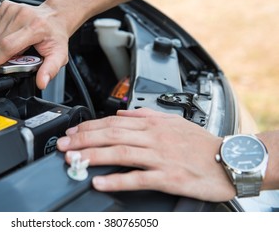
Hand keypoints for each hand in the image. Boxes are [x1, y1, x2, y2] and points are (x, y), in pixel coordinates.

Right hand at [0, 0, 69, 89]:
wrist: (55, 17)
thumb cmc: (55, 36)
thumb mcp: (58, 56)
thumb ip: (49, 70)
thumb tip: (41, 82)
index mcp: (35, 28)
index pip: (7, 45)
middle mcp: (23, 15)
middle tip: (12, 58)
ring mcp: (13, 9)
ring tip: (13, 46)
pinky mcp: (6, 6)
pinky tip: (9, 36)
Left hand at [57, 108, 235, 201]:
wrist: (229, 160)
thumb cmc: (201, 143)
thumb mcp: (173, 121)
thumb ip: (145, 114)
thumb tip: (122, 111)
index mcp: (153, 125)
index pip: (114, 122)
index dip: (89, 127)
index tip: (72, 132)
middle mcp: (154, 138)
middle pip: (112, 135)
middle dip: (84, 139)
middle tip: (63, 145)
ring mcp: (161, 157)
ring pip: (121, 153)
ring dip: (94, 156)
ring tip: (74, 160)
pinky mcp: (169, 177)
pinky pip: (139, 178)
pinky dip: (117, 179)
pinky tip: (100, 182)